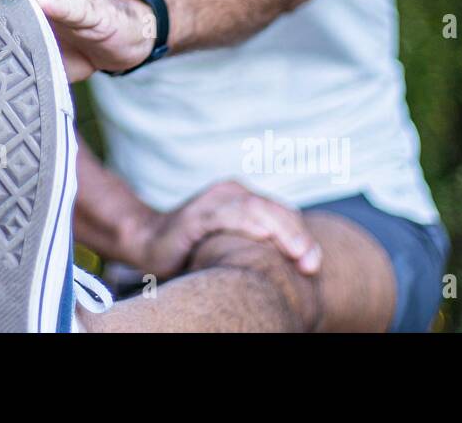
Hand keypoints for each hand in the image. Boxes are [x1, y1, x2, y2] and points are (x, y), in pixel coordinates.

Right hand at [122, 180, 322, 280]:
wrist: (147, 242)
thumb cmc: (194, 249)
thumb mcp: (231, 244)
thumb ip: (257, 245)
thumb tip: (299, 268)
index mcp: (243, 199)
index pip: (284, 214)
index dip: (303, 237)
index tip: (313, 266)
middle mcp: (231, 193)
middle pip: (276, 209)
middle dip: (298, 236)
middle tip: (311, 264)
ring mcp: (213, 201)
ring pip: (257, 209)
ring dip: (281, 231)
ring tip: (297, 254)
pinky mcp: (195, 214)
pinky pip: (227, 215)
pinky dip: (247, 224)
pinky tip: (262, 236)